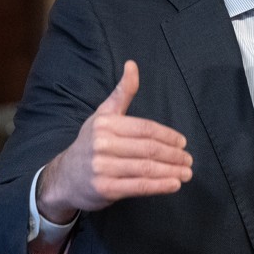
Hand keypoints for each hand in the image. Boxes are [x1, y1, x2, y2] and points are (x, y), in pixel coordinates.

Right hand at [37, 60, 192, 221]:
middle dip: (173, 155)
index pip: (145, 128)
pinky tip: (174, 184)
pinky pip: (139, 186)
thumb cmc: (90, 143)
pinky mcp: (105, 188)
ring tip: (186, 173)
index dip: (167, 135)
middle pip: (148, 148)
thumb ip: (122, 93)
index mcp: (106, 124)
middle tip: (188, 159)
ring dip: (171, 171)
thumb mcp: (103, 115)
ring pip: (146, 168)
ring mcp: (103, 168)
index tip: (183, 142)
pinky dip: (160, 186)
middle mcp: (103, 144)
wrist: (65, 177)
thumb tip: (132, 64)